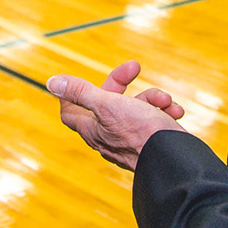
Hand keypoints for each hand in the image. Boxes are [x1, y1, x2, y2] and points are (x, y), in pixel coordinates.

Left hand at [47, 60, 184, 171]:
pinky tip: (174, 111)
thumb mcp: (108, 105)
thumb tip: (52, 82)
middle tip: (134, 67)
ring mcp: (131, 141)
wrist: (176, 160)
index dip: (70, 97)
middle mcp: (109, 137)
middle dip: (121, 83)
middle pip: (107, 103)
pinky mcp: (151, 144)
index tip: (80, 81)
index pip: (71, 114)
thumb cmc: (141, 133)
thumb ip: (81, 92)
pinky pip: (154, 121)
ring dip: (152, 98)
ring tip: (165, 101)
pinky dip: (164, 113)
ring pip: (136, 109)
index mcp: (93, 130)